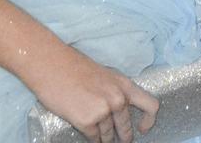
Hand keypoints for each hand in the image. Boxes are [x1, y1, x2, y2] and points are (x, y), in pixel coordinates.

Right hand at [29, 46, 158, 142]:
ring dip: (104, 138)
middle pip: (126, 127)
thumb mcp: (103, 75)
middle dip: (122, 136)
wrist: (50, 64)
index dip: (149, 120)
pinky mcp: (87, 121)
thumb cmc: (72, 67)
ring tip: (98, 135)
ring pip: (108, 135)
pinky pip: (93, 138)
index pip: (151, 105)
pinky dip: (91, 138)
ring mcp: (103, 111)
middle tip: (118, 140)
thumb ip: (114, 92)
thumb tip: (119, 110)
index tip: (142, 129)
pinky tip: (87, 133)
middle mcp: (118, 98)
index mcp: (123, 84)